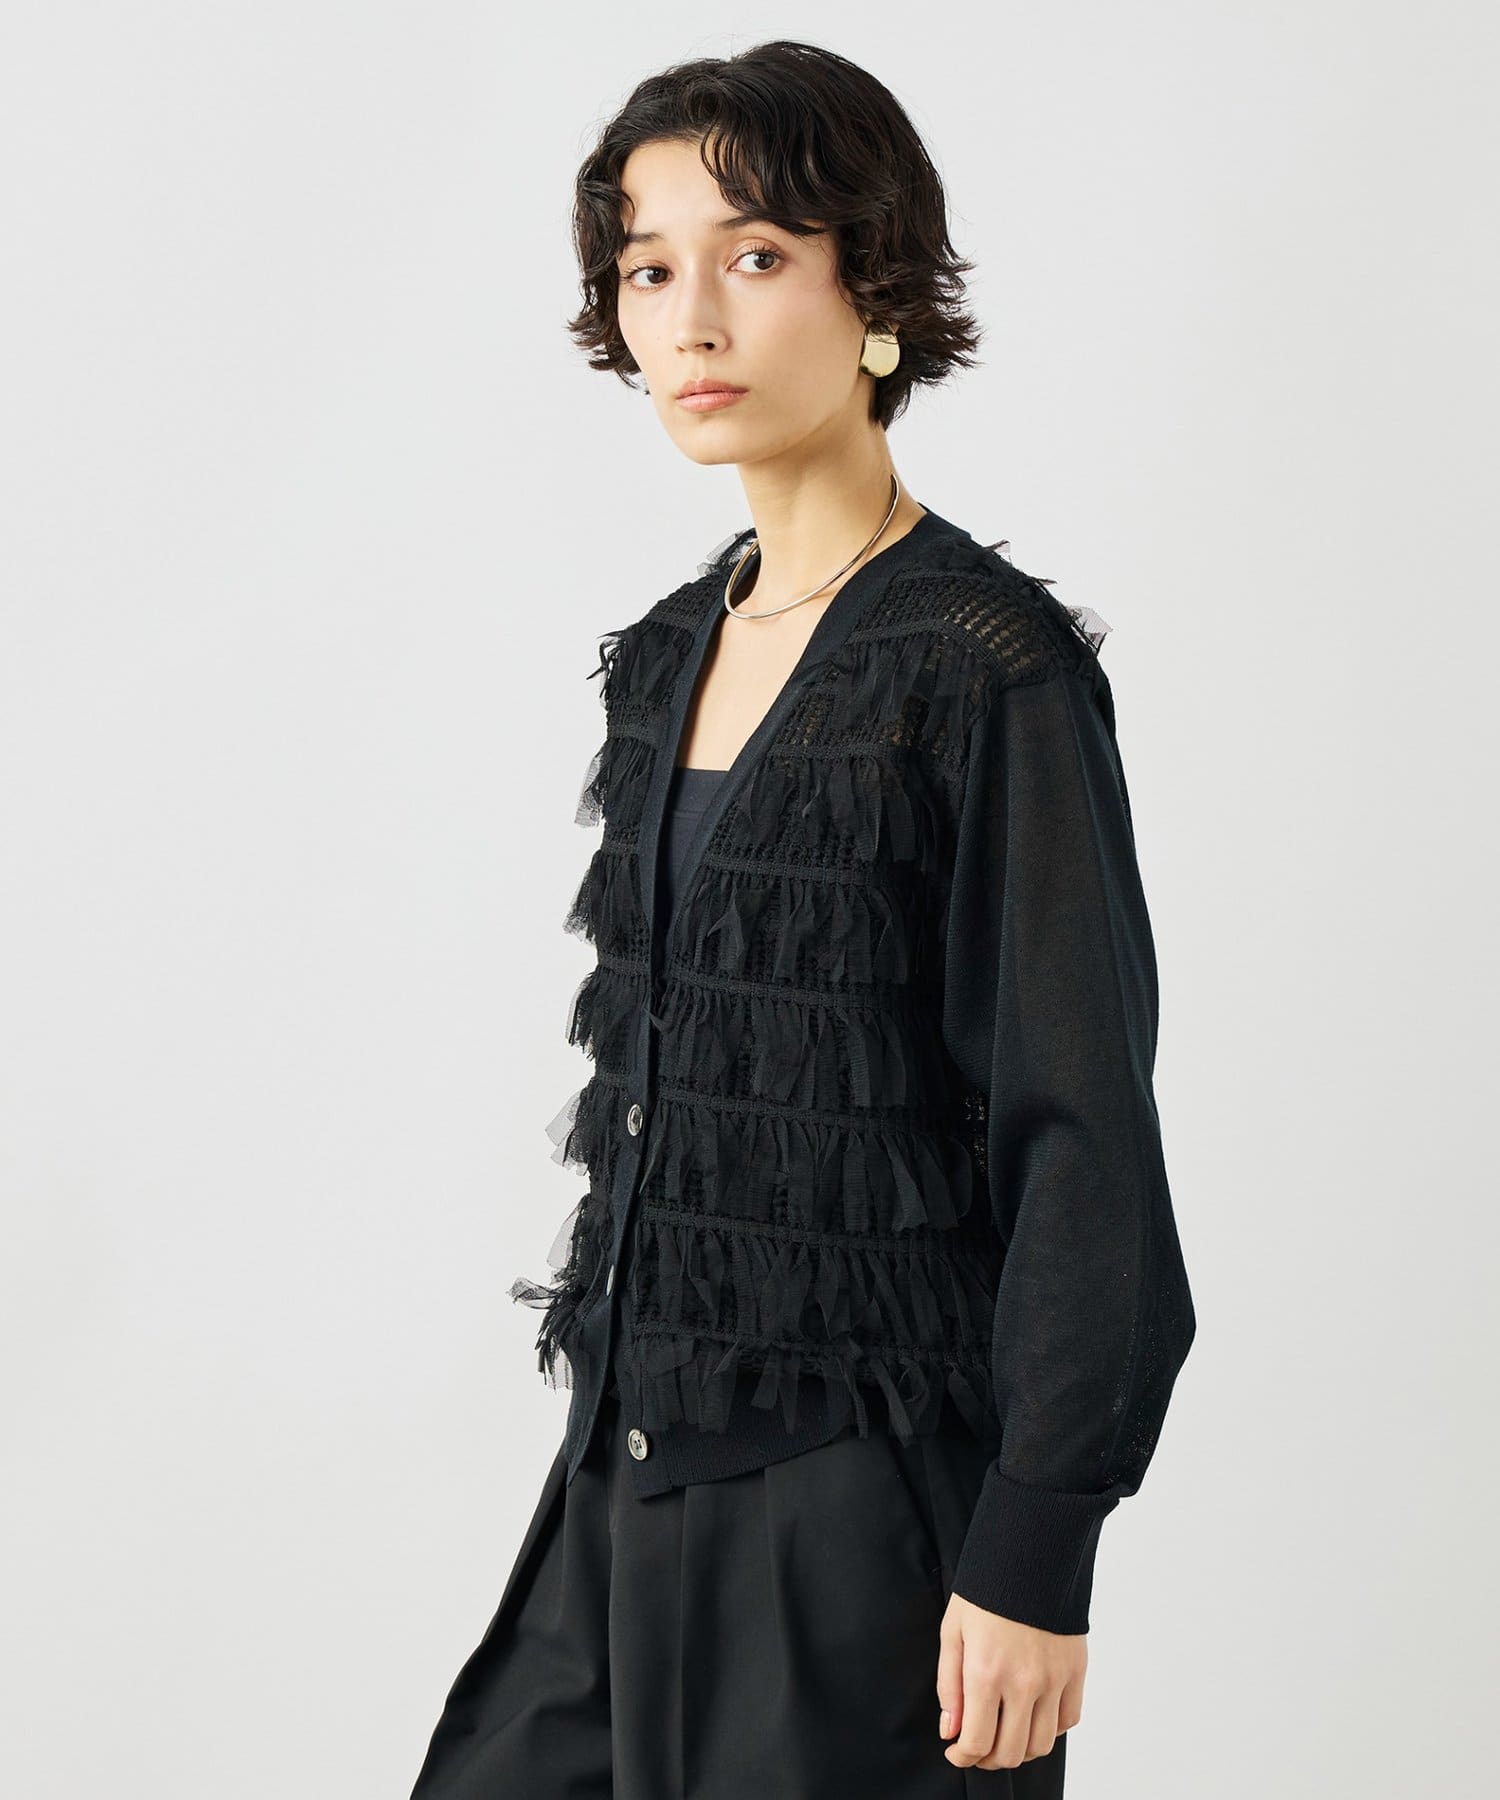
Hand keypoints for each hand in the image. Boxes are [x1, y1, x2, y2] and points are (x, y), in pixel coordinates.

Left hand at [936, 1592, 1085, 1769]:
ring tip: (1005, 1732)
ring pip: (1041, 1745)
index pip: (977, 1742)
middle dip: (989, 1758)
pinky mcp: (1076, 1671)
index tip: (956, 1752)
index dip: (963, 1756)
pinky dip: (1050, 1728)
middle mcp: (1023, 1683)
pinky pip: (1068, 1721)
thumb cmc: (985, 1589)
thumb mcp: (952, 1631)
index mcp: (986, 1672)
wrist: (1029, 1553)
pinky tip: (1033, 1714)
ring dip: (1020, 1748)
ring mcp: (1054, 1679)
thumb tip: (951, 1731)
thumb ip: (949, 1686)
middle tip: (978, 1746)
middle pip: (1011, 1753)